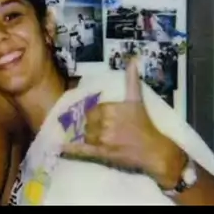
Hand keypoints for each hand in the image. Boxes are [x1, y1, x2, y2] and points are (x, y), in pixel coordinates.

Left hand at [61, 59, 186, 188]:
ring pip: (85, 134)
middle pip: (87, 122)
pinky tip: (60, 146)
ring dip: (87, 135)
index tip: (101, 117)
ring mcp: (102, 139)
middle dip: (91, 125)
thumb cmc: (144, 124)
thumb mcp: (137, 100)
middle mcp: (104, 123)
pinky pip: (82, 149)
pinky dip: (71, 149)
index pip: (92, 109)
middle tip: (100, 129)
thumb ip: (132, 80)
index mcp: (109, 109)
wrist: (153, 150)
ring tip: (94, 138)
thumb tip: (132, 59)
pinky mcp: (101, 153)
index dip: (95, 114)